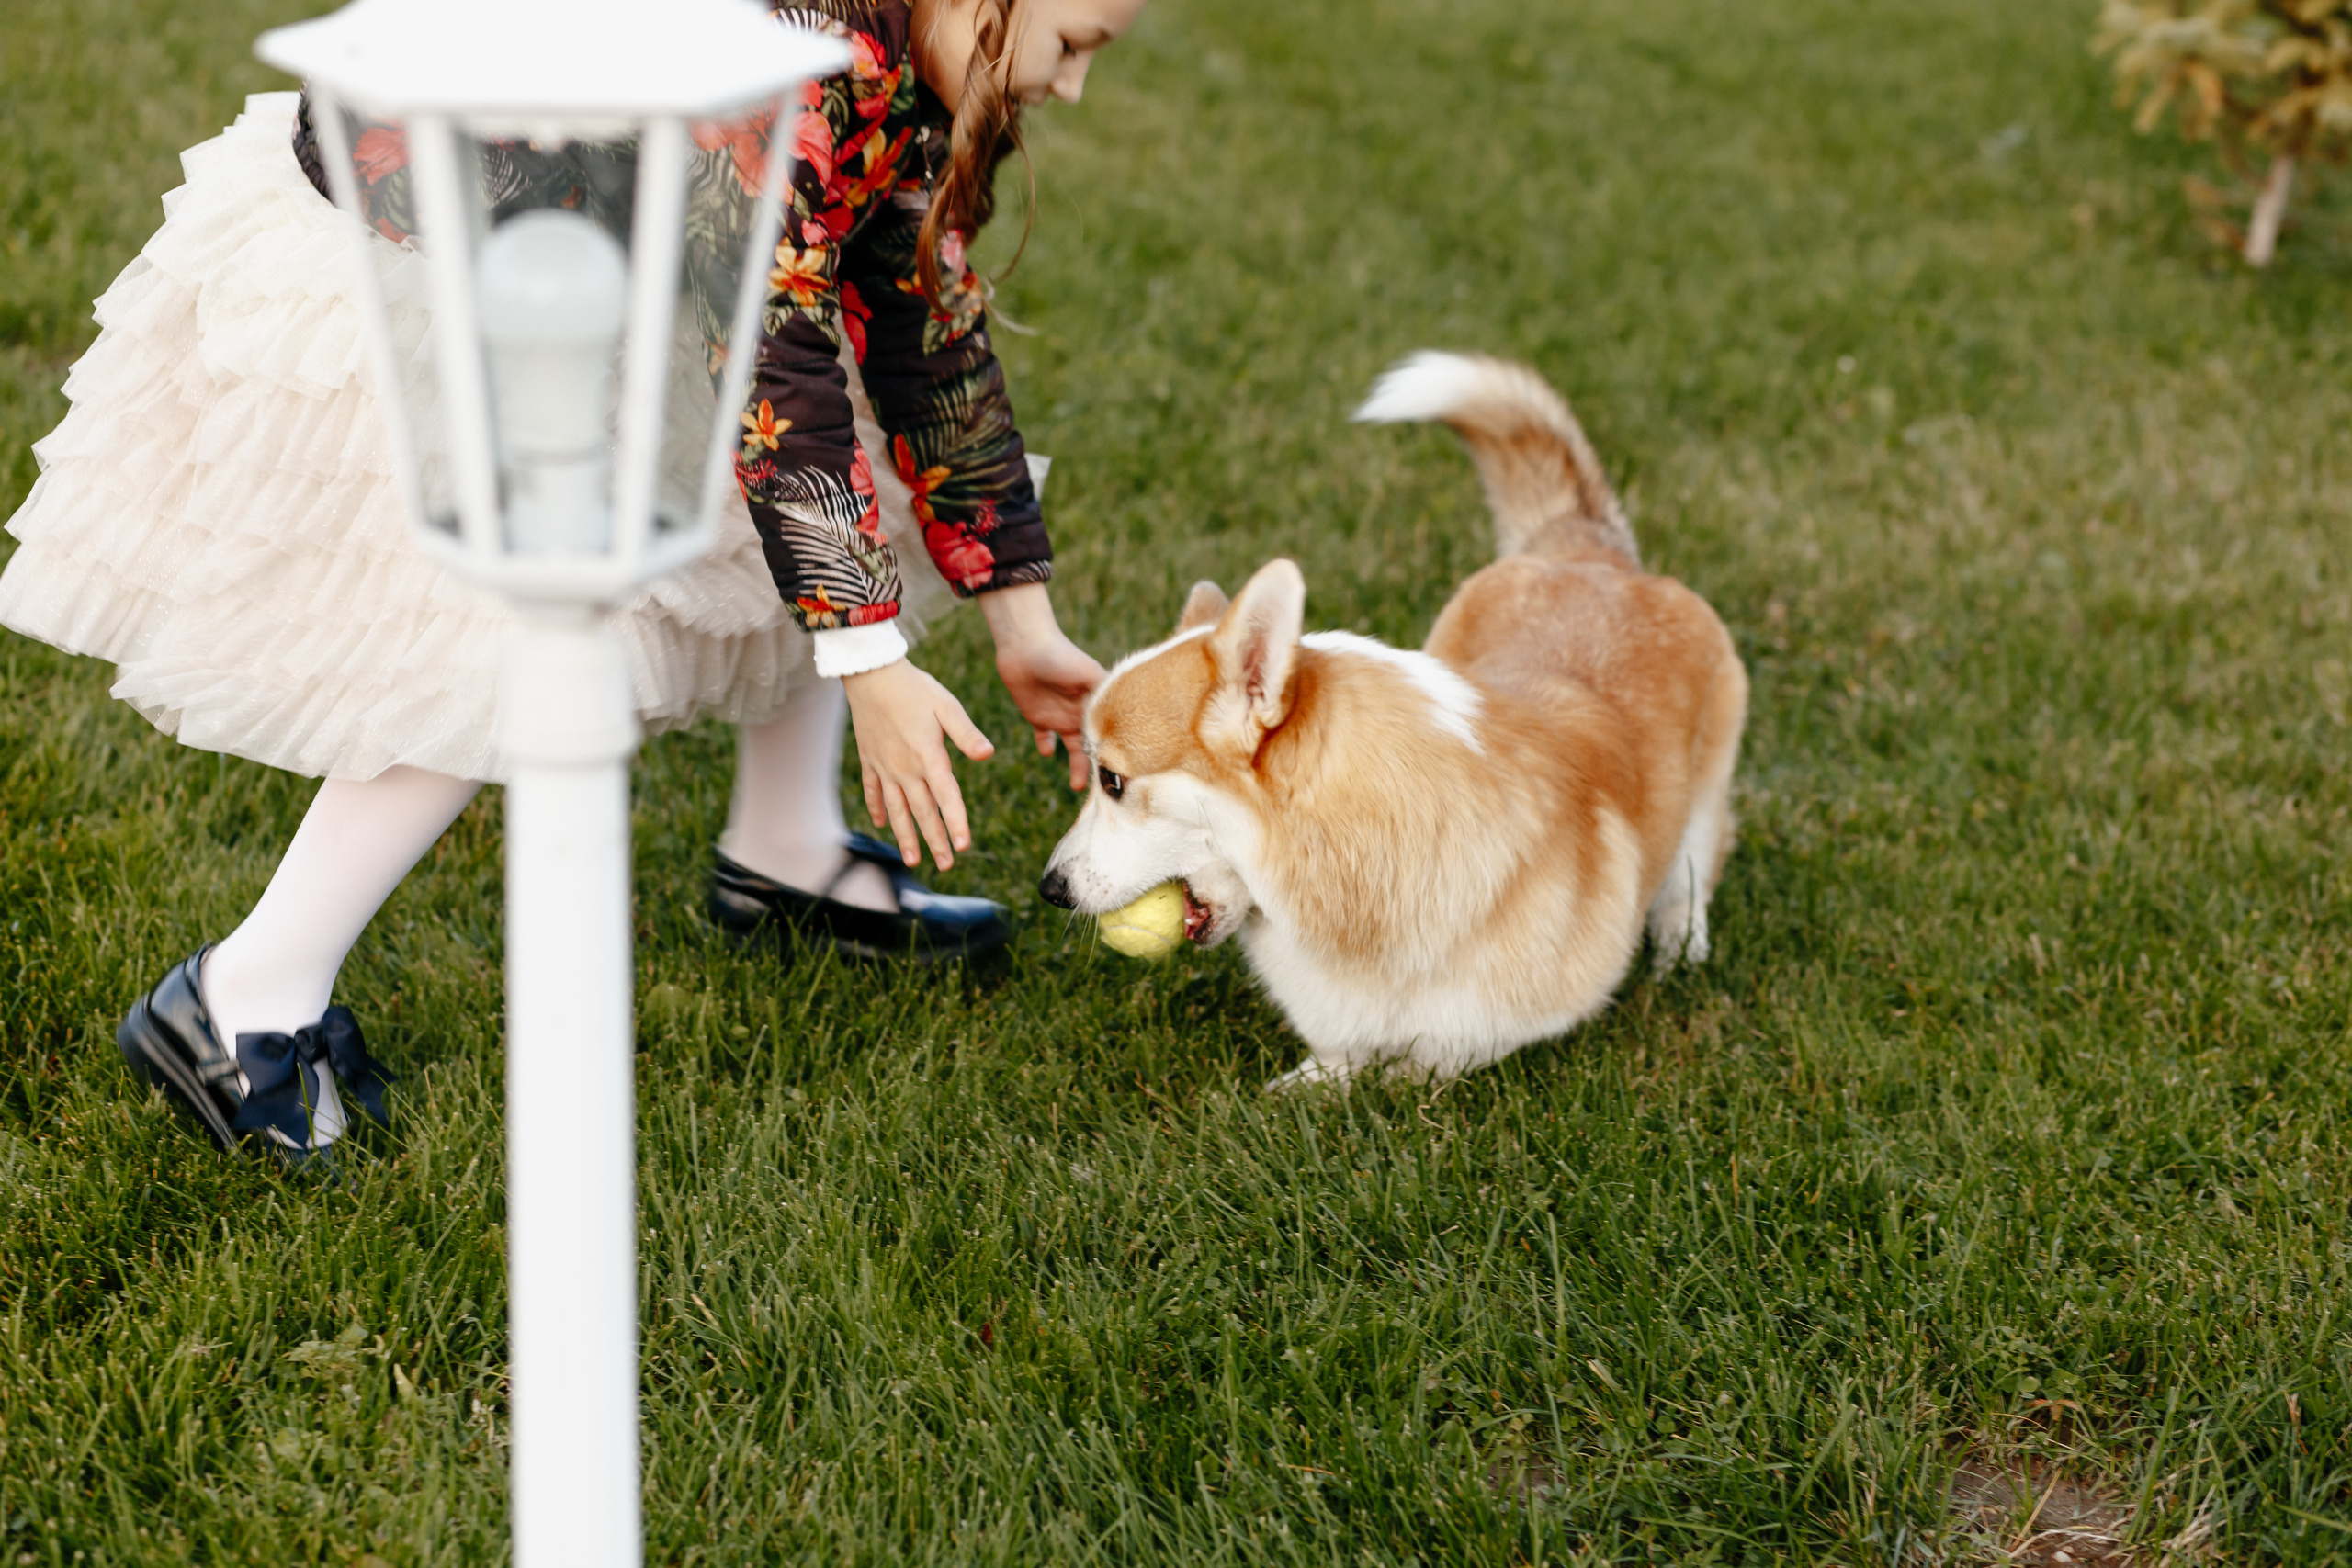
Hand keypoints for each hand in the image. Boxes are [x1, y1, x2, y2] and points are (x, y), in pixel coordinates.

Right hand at [841, 658, 994, 868]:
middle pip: (922, 812)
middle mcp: (905, 768)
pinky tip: (881, 824)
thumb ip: (966, 733)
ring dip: (905, 836)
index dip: (956, 822)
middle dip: (935, 840)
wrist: (871, 673)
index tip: (963, 847)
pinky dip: (877, 808)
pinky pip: (872, 790)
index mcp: (928, 756)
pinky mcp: (869, 759)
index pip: (946, 797)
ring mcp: (884, 766)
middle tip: (946, 865)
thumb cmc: (915, 687)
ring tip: (913, 861)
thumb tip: (987, 754)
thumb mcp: (947, 705)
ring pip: (896, 809)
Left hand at [979, 583, 1106, 790]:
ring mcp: (1060, 716)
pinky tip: (1046, 753)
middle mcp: (1081, 713)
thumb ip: (1104, 698)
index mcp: (1097, 704)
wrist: (1025, 644)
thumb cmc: (1061, 656)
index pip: (1110, 734)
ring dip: (1076, 766)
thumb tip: (1124, 725)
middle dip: (1099, 766)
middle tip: (1103, 790)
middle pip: (1094, 745)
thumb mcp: (1089, 675)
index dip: (1117, 753)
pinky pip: (1044, 737)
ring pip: (1072, 749)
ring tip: (1077, 786)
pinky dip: (1046, 746)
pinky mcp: (1038, 717)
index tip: (1123, 775)